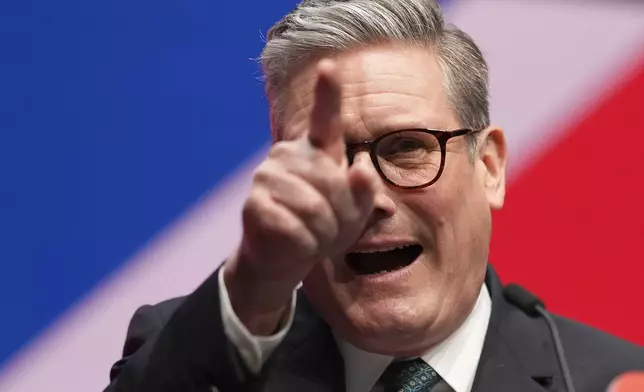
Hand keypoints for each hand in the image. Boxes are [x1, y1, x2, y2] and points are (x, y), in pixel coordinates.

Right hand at [224, 60, 379, 333]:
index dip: (328, 93)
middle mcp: (289, 155)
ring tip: (314, 237)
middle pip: (334, 183)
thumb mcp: (355, 213)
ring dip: (324, 234)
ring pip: (316, 208)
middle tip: (331, 230)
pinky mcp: (255, 203)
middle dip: (343, 217)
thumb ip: (364, 191)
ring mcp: (268, 176)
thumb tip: (361, 169)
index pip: (325, 119)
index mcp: (316, 151)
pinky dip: (305, 246)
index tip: (330, 66)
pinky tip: (296, 244)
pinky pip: (296, 228)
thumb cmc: (323, 228)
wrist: (283, 258)